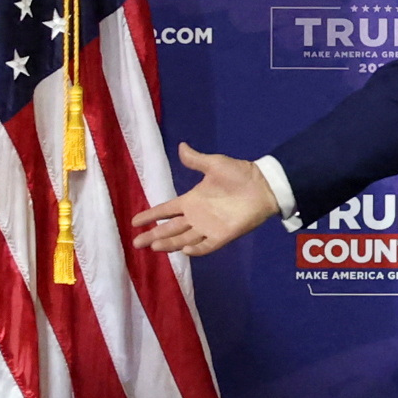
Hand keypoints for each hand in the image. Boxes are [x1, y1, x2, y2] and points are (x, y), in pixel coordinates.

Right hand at [127, 143, 282, 258]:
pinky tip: (184, 251)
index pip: (166, 210)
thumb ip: (196, 160)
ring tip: (153, 246)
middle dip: (153, 235)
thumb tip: (181, 146)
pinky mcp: (223, 236)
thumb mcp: (214, 164)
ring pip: (184, 239)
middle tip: (136, 243)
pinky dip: (196, 250)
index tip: (134, 221)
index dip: (151, 215)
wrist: (263, 185)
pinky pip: (207, 246)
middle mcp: (197, 216)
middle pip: (170, 229)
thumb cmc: (239, 174)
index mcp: (191, 200)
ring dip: (169, 244)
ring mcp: (209, 227)